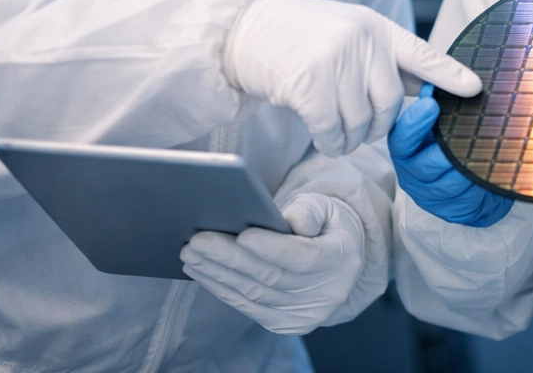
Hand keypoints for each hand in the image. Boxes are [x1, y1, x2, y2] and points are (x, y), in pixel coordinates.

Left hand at [182, 193, 363, 334]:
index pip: (304, 257)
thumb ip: (310, 210)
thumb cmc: (324, 226)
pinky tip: (202, 272)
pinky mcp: (284, 324)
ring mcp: (304, 315)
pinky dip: (222, 289)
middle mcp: (326, 294)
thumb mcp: (326, 208)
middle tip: (198, 240)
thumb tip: (292, 221)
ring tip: (191, 254)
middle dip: (230, 258)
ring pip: (254, 294)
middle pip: (271, 277)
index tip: (243, 234)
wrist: (337, 262)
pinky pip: (248, 307)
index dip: (272, 248)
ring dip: (218, 274)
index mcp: (341, 260)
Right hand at [224, 0, 481, 156]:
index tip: (476, 89)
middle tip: (360, 126)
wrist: (246, 29)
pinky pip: (332, 130)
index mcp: (376, 26)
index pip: (421, 53)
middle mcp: (361, 39)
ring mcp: (335, 58)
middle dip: (378, 125)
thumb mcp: (349, 34)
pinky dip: (329, 141)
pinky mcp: (309, 82)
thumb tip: (423, 94)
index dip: (449, 74)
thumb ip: (382, 61)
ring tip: (335, 129)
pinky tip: (322, 134)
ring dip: (350, 138)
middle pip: (391, 103)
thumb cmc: (301, 38)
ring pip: (361, 122)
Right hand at [389, 84, 512, 227]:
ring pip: (452, 183)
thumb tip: (438, 81)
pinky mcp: (451, 211)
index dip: (414, 123)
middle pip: (427, 165)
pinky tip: (493, 169)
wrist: (468, 180)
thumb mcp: (441, 121)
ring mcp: (431, 196)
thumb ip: (436, 103)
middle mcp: (413, 174)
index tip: (431, 103)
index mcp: (406, 149)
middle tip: (471, 132)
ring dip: (472, 166)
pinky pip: (468, 198)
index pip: (401, 139)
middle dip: (450, 150)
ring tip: (490, 147)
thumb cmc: (451, 142)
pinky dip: (482, 182)